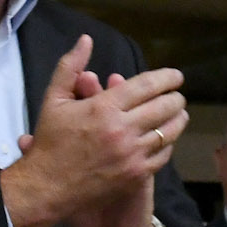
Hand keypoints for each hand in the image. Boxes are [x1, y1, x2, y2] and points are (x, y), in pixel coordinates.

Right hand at [2, 36, 187, 226]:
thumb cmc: (50, 141)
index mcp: (104, 107)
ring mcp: (131, 154)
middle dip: (175, 98)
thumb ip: (70, 67)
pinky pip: (162, 156)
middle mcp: (122, 129)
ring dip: (178, 120)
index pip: (147, 85)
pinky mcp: (135, 175)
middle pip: (163, 107)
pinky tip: (166, 139)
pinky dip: (167, 144)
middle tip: (177, 95)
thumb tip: (86, 39)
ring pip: (168, 132)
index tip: (176, 76)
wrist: (46, 187)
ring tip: (180, 114)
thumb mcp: (54, 99)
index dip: (166, 78)